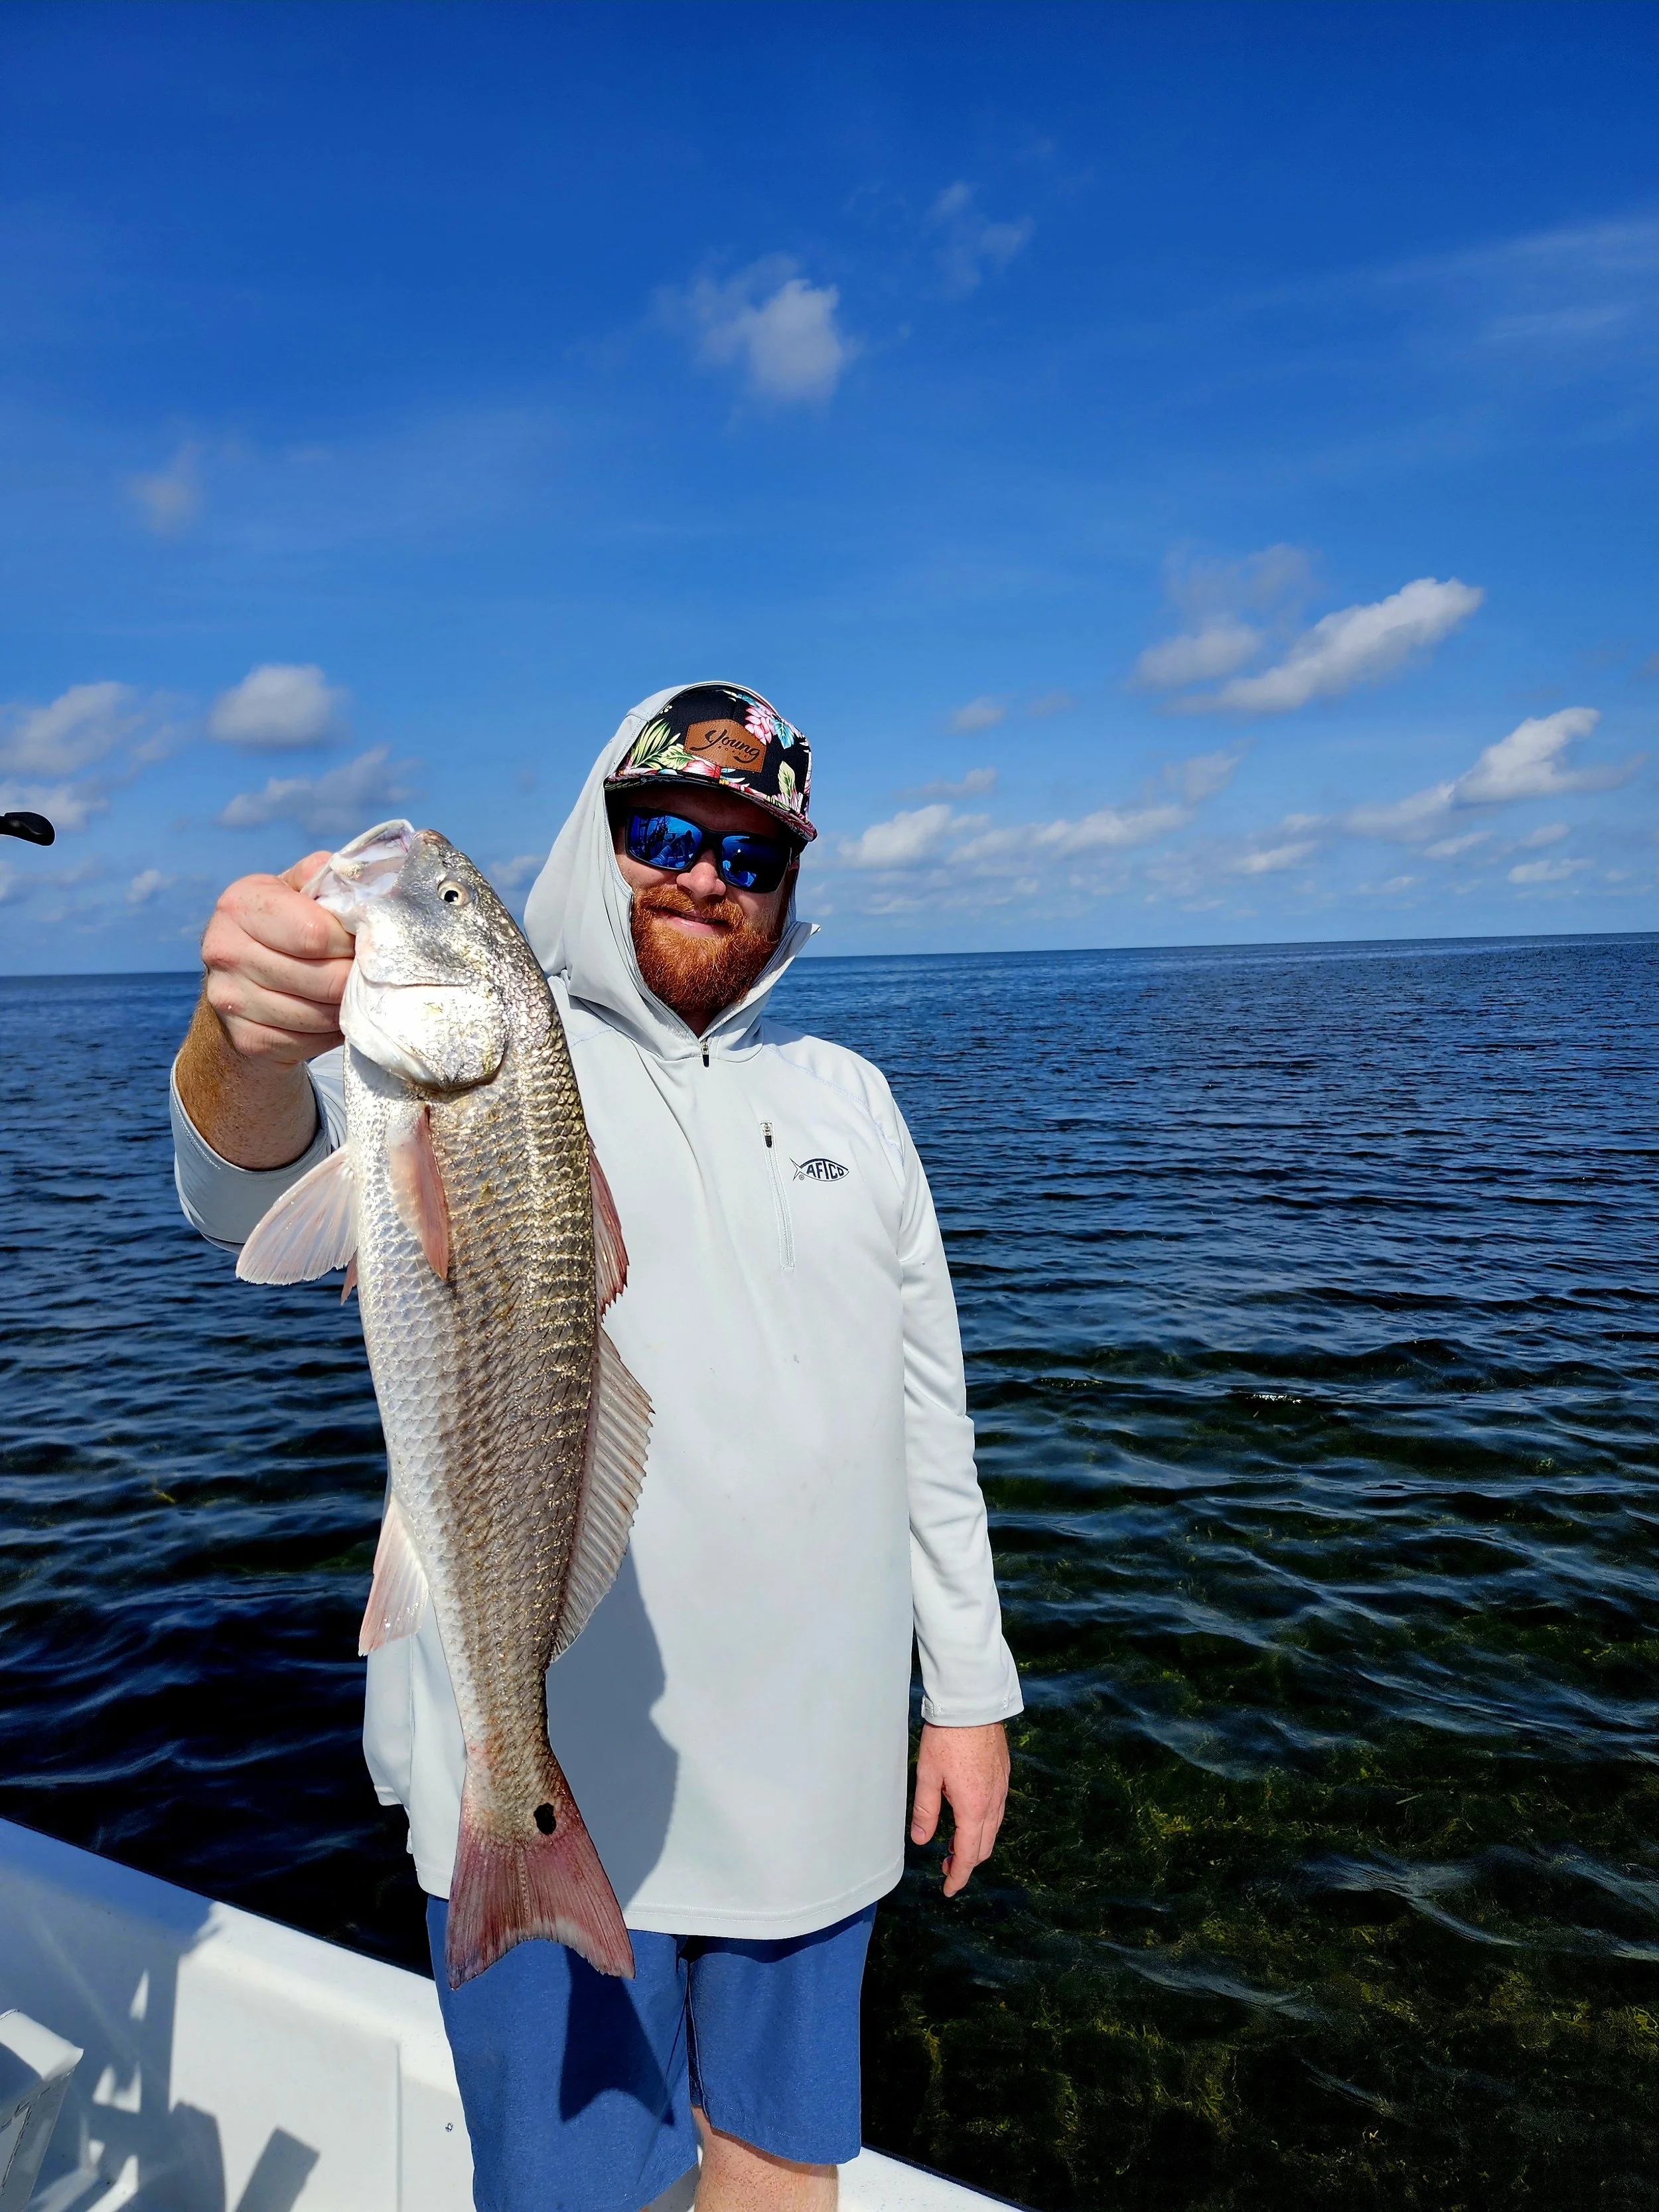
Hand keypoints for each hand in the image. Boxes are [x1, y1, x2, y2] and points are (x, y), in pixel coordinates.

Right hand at [200, 852, 354, 1063]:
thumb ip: (324, 879)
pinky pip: (311, 1041)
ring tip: (353, 992)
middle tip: (369, 972)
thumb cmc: (282, 928)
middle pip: (323, 978)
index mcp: (239, 904)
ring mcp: (230, 999)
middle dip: (355, 977)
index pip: (315, 933)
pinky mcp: (246, 1039)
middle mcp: (225, 950)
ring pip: (321, 1014)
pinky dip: (332, 1031)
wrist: (239, 985)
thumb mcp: (295, 891)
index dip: (351, 942)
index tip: (363, 942)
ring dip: (347, 1007)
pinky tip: (333, 1015)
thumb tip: (363, 885)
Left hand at [909, 1721, 1009, 1897]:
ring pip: (993, 1828)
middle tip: (945, 1864)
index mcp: (974, 1807)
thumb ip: (925, 1810)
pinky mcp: (1003, 1774)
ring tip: (954, 1842)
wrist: (973, 1703)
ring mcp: (1002, 1787)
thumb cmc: (946, 1737)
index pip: (969, 1855)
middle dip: (966, 1861)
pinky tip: (967, 1814)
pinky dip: (984, 1823)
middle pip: (984, 1846)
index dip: (958, 1876)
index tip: (948, 1889)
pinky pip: (997, 1809)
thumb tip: (921, 1841)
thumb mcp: (927, 1774)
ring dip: (975, 1842)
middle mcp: (993, 1802)